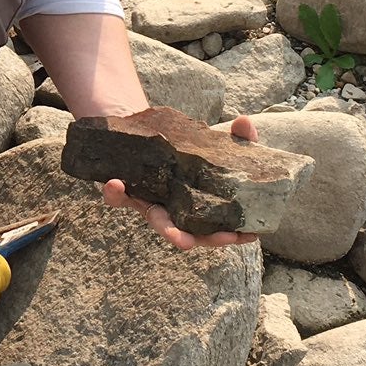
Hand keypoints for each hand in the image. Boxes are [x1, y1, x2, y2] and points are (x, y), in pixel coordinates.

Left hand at [101, 114, 262, 250]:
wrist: (153, 138)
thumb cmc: (192, 152)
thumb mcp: (218, 144)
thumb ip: (238, 136)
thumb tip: (245, 122)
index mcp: (201, 207)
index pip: (218, 227)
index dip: (234, 234)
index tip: (250, 236)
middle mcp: (177, 212)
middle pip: (186, 234)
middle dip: (191, 239)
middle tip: (194, 244)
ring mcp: (152, 205)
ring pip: (156, 222)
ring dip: (165, 229)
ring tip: (176, 238)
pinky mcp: (127, 192)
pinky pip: (118, 197)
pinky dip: (115, 194)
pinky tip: (115, 183)